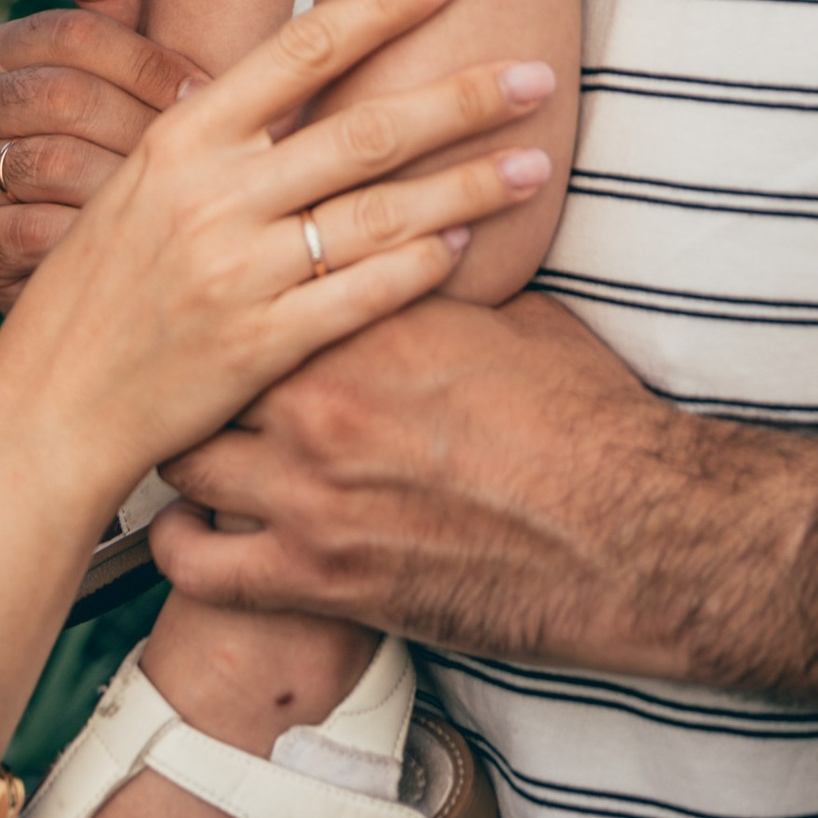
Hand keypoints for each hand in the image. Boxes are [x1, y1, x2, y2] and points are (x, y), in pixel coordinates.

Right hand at [0, 0, 202, 309]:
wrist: (102, 277)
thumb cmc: (128, 150)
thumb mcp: (130, 71)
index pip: (73, 34)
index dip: (149, 63)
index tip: (211, 94)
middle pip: (61, 96)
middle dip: (143, 127)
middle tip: (209, 158)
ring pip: (48, 162)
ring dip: (125, 185)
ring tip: (186, 204)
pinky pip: (28, 231)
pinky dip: (91, 241)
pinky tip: (140, 251)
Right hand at [0, 0, 556, 511]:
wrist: (53, 403)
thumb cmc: (96, 284)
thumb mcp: (131, 183)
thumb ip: (210, 127)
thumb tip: (287, 68)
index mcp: (180, 137)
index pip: (302, 48)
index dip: (385, 2)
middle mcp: (213, 194)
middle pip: (364, 128)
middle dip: (462, 96)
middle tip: (539, 74)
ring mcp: (239, 271)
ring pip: (379, 213)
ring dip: (468, 185)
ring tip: (535, 164)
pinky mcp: (263, 345)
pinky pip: (364, 295)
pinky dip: (422, 265)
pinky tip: (469, 244)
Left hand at [149, 292, 710, 674]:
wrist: (634, 530)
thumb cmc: (583, 417)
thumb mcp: (505, 316)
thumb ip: (427, 283)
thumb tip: (410, 239)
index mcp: (363, 319)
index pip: (255, 281)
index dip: (235, 287)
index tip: (224, 290)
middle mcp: (320, 399)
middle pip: (204, 366)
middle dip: (199, 368)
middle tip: (197, 371)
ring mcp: (312, 493)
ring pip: (186, 457)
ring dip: (187, 447)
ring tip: (190, 441)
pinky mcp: (320, 579)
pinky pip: (200, 567)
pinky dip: (182, 548)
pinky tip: (191, 530)